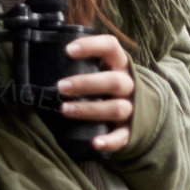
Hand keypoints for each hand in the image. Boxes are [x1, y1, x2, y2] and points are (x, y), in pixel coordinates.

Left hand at [59, 34, 134, 152]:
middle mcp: (128, 84)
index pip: (111, 46)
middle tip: (61, 87)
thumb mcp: (105, 68)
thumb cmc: (110, 84)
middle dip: (85, 83)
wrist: (142, 110)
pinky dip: (109, 141)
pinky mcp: (131, 130)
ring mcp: (132, 108)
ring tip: (65, 110)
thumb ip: (85, 62)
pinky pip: (122, 136)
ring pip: (116, 108)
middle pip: (113, 81)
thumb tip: (47, 57)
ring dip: (89, 109)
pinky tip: (94, 143)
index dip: (91, 46)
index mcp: (120, 64)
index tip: (68, 51)